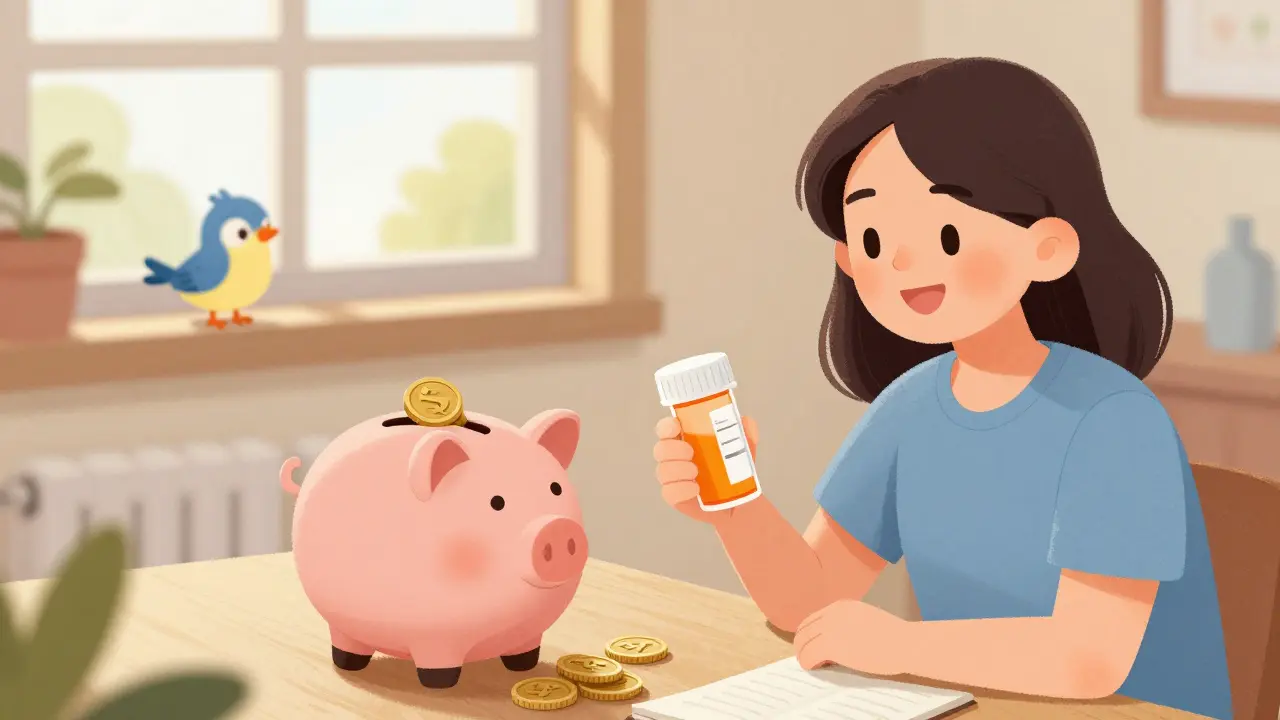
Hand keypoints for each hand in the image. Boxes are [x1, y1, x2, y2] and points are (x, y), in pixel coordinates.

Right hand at [652, 415, 758, 523]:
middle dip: (673, 449)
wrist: (739, 500)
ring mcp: (673, 478)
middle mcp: (674, 457)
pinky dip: (681, 489)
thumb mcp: (743, 448)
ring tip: (696, 472)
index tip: (677, 427)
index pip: (665, 428)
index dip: (666, 426)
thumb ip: (745, 433)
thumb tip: (746, 421)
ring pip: (662, 470)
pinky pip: (668, 492)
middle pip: (660, 449)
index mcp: (685, 439)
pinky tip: (696, 489)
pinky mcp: (675, 497)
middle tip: (691, 452)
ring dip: (678, 469)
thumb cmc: (734, 468)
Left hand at [794, 599, 911, 676]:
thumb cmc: (894, 636)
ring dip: (803, 654)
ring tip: (811, 664)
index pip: (814, 618)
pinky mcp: (831, 645)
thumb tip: (837, 640)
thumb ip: (850, 624)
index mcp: (842, 606)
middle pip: (804, 628)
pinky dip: (807, 663)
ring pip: (802, 642)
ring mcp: (831, 628)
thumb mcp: (867, 620)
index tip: (812, 644)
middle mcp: (833, 613)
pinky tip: (815, 668)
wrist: (905, 643)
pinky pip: (808, 655)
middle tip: (808, 657)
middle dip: (803, 644)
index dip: (810, 633)